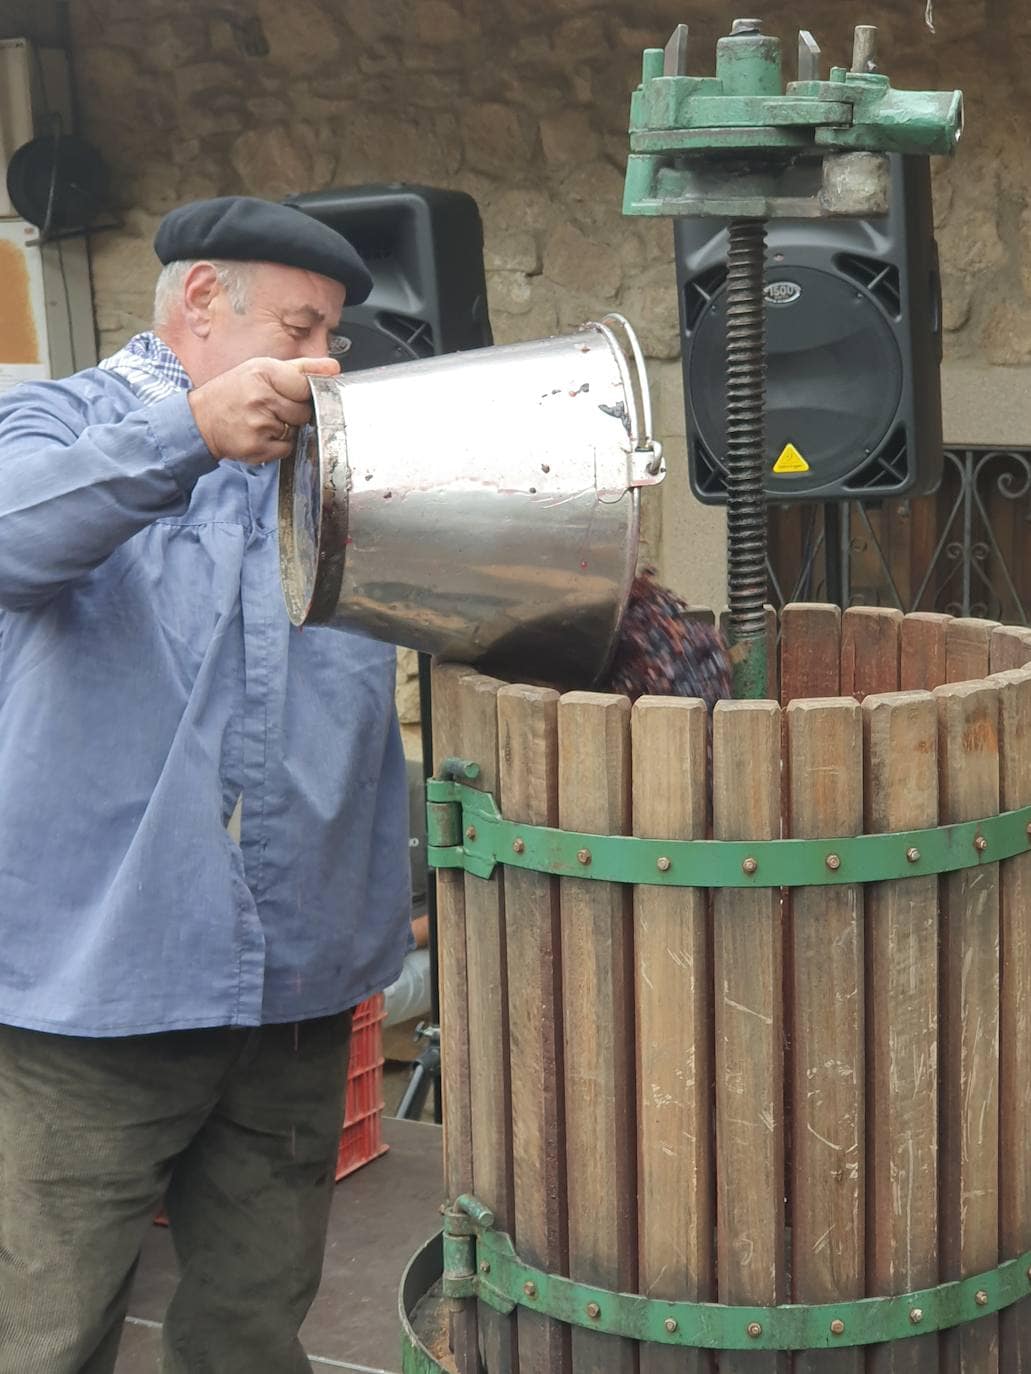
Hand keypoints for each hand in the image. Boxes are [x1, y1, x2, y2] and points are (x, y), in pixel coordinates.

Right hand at [187, 356, 339, 464]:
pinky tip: (261, 434)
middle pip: (304, 411)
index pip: (306, 385)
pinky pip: (287, 448)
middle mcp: (261, 397)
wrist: (201, 419)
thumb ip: (301, 369)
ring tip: (263, 420)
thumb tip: (334, 368)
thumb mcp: (262, 369)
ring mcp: (259, 424)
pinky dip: (279, 445)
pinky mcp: (258, 447)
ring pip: (296, 430)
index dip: (304, 392)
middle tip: (272, 407)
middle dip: (294, 411)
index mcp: (264, 373)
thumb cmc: (233, 392)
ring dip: (286, 428)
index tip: (294, 392)